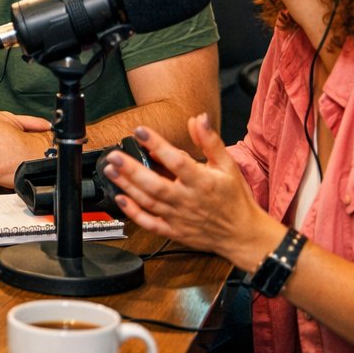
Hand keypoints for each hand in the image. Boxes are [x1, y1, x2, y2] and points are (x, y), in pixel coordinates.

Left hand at [103, 114, 278, 267]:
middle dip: (132, 170)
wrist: (242, 233)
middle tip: (114, 156)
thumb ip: (210, 142)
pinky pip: (150, 224)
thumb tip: (199, 119)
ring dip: (127, 186)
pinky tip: (120, 199)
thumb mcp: (228, 166)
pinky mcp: (174, 231)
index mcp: (203, 182)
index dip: (158, 145)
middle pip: (155, 184)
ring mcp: (179, 217)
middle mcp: (188, 200)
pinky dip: (133, 213)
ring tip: (111, 170)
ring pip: (148, 202)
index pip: (177, 161)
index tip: (141, 131)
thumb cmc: (234, 198)